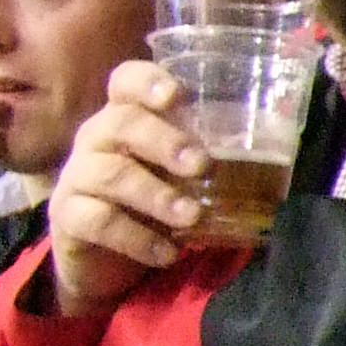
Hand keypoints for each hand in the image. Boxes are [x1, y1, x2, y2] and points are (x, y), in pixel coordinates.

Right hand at [47, 61, 211, 314]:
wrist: (104, 264)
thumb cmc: (150, 208)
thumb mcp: (179, 180)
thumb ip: (206, 163)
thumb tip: (278, 162)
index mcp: (125, 119)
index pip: (125, 82)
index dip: (147, 82)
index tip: (176, 95)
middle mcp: (96, 139)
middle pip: (122, 123)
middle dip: (165, 141)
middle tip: (202, 165)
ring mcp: (77, 177)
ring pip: (111, 174)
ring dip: (157, 195)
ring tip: (193, 215)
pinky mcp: (67, 216)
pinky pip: (97, 221)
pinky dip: (137, 237)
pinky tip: (168, 252)